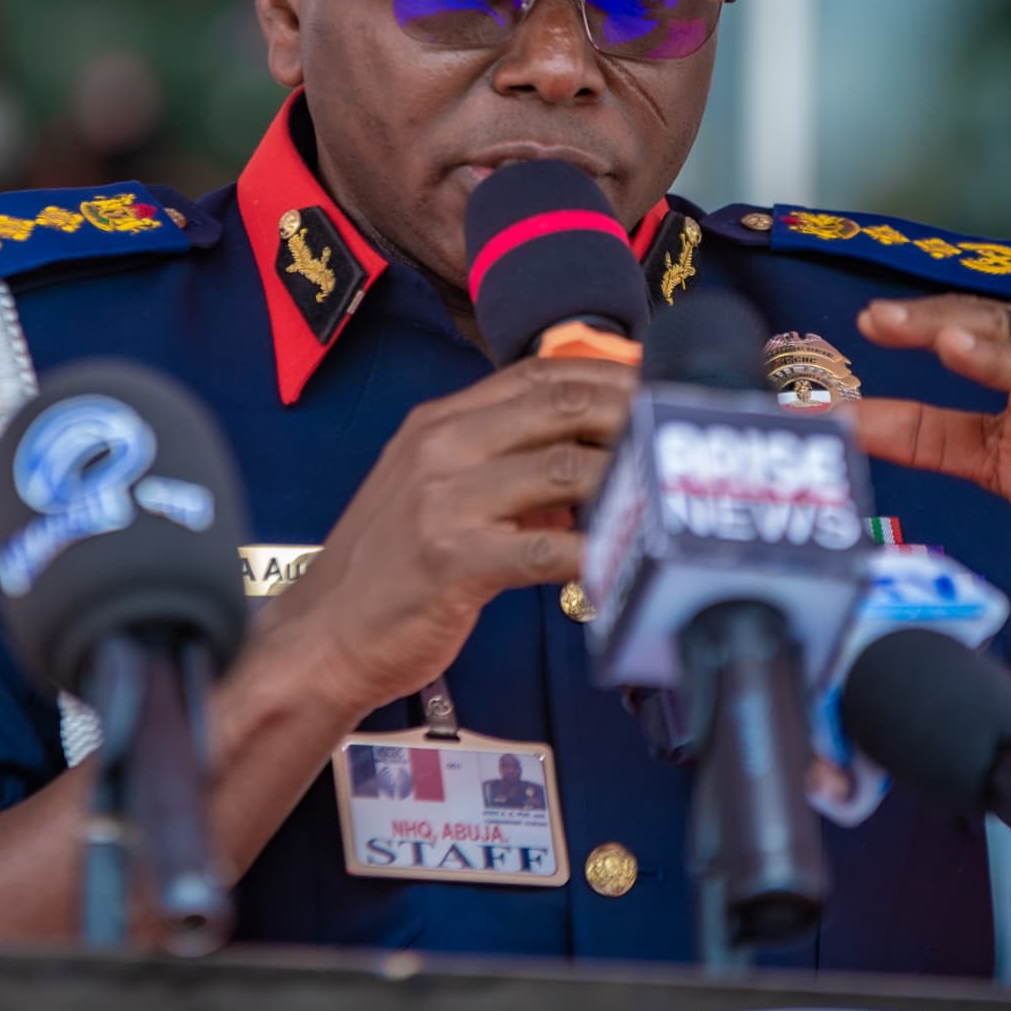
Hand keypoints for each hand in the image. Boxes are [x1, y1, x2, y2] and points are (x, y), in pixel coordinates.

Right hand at [265, 357, 635, 714]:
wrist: (322, 636)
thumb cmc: (389, 569)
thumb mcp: (434, 492)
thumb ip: (504, 466)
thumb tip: (592, 461)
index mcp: (438, 423)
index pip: (539, 375)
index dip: (611, 373)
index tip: (664, 384)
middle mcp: (441, 448)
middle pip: (561, 406)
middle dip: (634, 411)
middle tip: (687, 430)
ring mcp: (444, 502)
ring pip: (564, 470)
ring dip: (628, 478)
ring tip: (672, 491)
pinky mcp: (453, 561)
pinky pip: (549, 552)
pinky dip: (599, 556)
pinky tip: (631, 564)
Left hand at [851, 296, 1010, 583]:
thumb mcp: (994, 457)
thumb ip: (924, 436)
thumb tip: (843, 422)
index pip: (969, 323)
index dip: (917, 318)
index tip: (862, 320)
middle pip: (1000, 329)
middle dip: (939, 322)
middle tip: (881, 318)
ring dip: (999, 357)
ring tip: (950, 349)